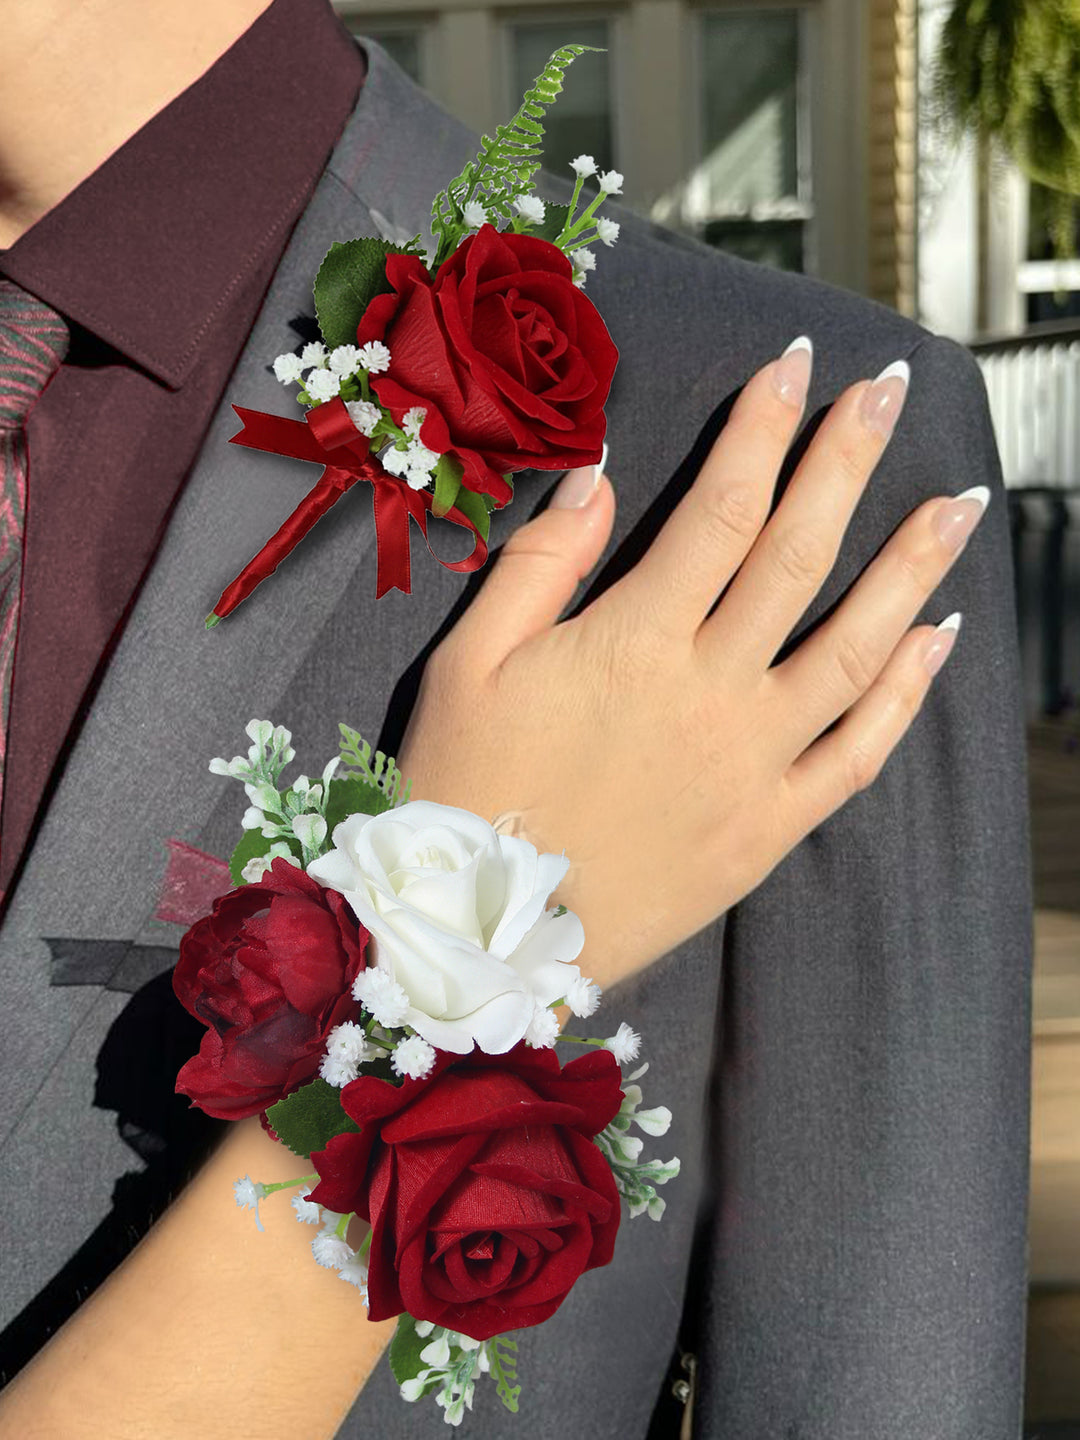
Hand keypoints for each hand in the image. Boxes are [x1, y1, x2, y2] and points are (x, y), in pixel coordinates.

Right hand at [397, 339, 987, 991]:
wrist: (488, 935)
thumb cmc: (466, 789)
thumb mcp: (469, 663)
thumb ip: (540, 566)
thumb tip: (601, 478)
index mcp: (634, 641)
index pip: (720, 509)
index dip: (762, 428)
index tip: (795, 365)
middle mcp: (710, 690)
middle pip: (799, 556)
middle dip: (848, 462)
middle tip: (893, 391)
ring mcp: (753, 762)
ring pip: (854, 648)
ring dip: (913, 568)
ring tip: (960, 502)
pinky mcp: (770, 828)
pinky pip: (857, 754)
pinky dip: (904, 694)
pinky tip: (938, 639)